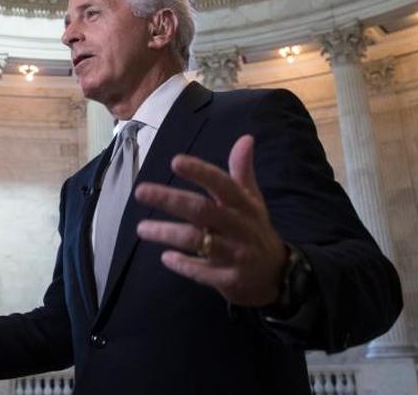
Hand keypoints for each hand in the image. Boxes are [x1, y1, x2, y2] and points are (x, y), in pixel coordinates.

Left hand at [133, 135, 287, 306]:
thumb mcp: (253, 201)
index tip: (175, 161)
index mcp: (244, 205)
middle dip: (170, 200)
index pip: (222, 184)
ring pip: (197, 241)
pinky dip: (184, 264)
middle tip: (141, 191)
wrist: (277, 276)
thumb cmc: (254, 231)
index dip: (201, 172)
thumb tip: (245, 138)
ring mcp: (236, 254)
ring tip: (142, 228)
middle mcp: (240, 227)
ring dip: (167, 233)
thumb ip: (242, 171)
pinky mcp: (231, 280)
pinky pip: (203, 272)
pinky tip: (166, 257)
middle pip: (202, 210)